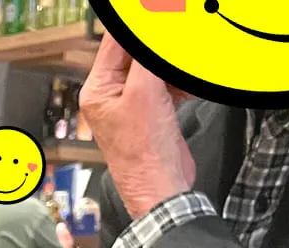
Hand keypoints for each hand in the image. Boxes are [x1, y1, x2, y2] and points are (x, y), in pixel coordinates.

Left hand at [78, 36, 196, 218]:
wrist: (163, 189)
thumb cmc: (145, 153)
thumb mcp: (145, 92)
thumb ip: (146, 56)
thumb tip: (149, 27)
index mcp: (97, 89)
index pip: (115, 41)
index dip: (138, 24)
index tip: (161, 12)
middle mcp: (110, 94)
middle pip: (135, 52)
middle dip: (159, 45)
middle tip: (180, 32)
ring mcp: (131, 103)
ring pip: (154, 66)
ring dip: (172, 63)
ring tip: (186, 63)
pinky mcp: (152, 111)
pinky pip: (166, 83)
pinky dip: (180, 79)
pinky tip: (191, 83)